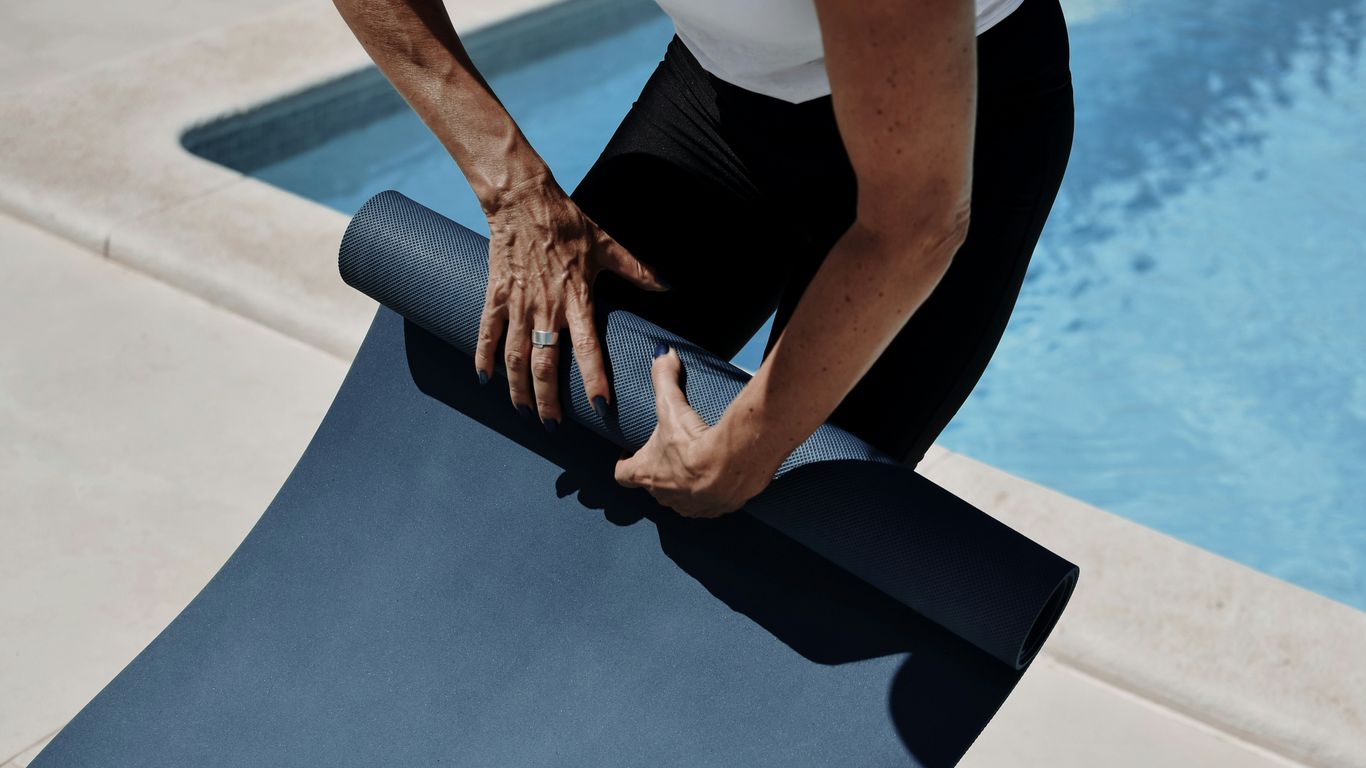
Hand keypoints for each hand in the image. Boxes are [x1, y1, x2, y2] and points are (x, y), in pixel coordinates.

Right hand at [474, 170, 669, 429]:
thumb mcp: (606, 245)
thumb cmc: (567, 222)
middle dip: (548, 398)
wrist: (522, 200)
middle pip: (545, 364)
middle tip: (553, 424)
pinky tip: (485, 379)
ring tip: (522, 411)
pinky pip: (486, 333)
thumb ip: (635, 269)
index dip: (594, 378)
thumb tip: (666, 284)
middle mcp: (546, 308)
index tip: (600, 405)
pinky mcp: (495, 295)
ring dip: (518, 387)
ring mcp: (518, 304)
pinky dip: (484, 356)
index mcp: (576, 298)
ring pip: (516, 356)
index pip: (588, 347)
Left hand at [614, 344, 779, 517]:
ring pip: (680, 500)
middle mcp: (663, 495)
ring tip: (696, 466)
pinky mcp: (715, 510)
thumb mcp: (672, 406)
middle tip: (669, 453)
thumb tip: (661, 353)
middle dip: (659, 472)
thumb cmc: (693, 440)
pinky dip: (710, 495)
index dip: (624, 464)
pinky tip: (719, 479)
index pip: (622, 475)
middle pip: (653, 487)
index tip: (629, 454)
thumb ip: (664, 378)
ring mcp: (689, 507)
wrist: (731, 465)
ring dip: (684, 486)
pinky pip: (707, 506)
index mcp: (646, 473)